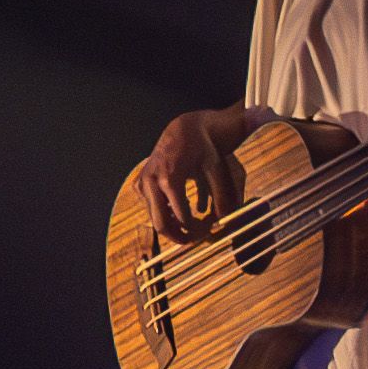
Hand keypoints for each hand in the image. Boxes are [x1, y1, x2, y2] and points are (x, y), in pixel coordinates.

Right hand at [150, 109, 268, 236]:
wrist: (183, 129)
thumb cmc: (202, 147)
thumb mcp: (216, 168)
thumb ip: (222, 195)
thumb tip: (227, 222)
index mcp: (169, 178)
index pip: (181, 218)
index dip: (197, 230)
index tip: (210, 232)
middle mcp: (151, 182)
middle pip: (161, 224)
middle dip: (179, 236)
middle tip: (197, 239)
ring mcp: (143, 183)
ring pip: (154, 218)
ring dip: (172, 227)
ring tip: (192, 227)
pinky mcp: (141, 183)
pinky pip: (150, 208)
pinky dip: (165, 215)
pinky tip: (180, 214)